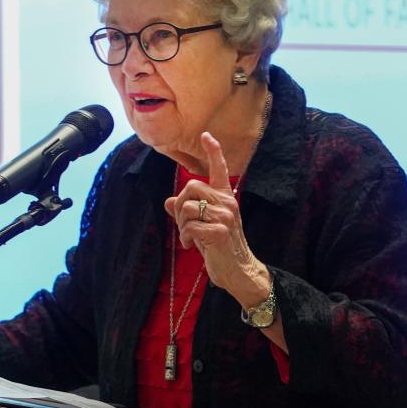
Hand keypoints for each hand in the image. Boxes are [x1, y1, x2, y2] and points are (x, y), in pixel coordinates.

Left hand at [163, 132, 271, 309]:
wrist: (238, 272)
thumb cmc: (220, 249)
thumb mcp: (202, 227)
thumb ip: (188, 213)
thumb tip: (168, 201)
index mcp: (226, 198)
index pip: (220, 170)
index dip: (213, 152)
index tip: (207, 135)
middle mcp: (228, 203)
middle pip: (191, 186)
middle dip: (180, 205)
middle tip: (183, 224)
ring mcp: (225, 216)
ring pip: (187, 207)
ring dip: (181, 225)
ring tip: (190, 238)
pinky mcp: (219, 231)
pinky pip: (189, 226)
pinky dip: (185, 237)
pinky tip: (192, 246)